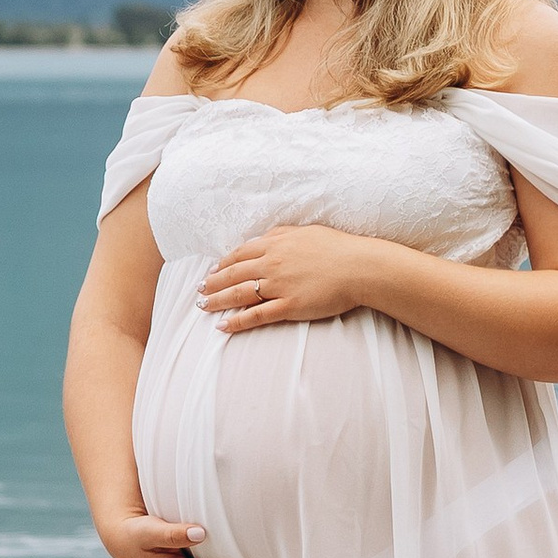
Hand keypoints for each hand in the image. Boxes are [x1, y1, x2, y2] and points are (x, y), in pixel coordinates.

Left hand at [199, 226, 377, 332]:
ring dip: (217, 300)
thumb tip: (265, 236)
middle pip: (233, 274)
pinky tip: (223, 326)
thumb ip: (282, 233)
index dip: (222, 264)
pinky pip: (256, 315)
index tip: (210, 272)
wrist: (359, 267)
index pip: (239, 254)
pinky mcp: (289, 306)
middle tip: (198, 291)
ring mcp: (279, 286)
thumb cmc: (337, 248)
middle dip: (212, 283)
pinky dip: (237, 321)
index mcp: (275, 245)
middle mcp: (272, 264)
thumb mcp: (306, 232)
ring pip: (239, 294)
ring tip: (203, 306)